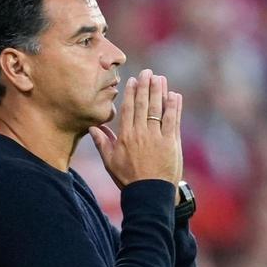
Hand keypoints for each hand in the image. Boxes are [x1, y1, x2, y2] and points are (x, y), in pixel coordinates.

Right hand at [88, 68, 182, 190]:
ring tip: (160, 78)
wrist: (149, 194)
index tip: (134, 80)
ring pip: (158, 109)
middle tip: (148, 72)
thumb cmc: (128, 179)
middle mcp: (142, 133)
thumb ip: (102, 142)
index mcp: (126, 136)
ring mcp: (158, 137)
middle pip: (144, 104)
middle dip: (146, 86)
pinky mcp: (172, 143)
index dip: (132, 93)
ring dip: (160, 91)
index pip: (129, 109)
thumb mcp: (110, 162)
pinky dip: (174, 106)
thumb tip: (93, 127)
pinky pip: (173, 120)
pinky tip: (174, 95)